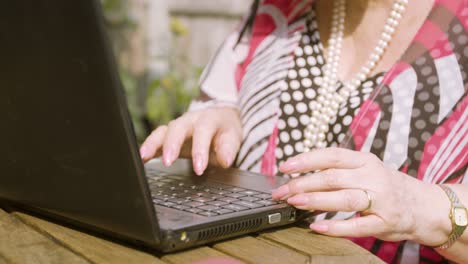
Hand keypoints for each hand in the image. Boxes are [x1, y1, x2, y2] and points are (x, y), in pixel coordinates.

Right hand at [139, 107, 242, 174]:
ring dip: (153, 143)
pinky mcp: (168, 135)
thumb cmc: (225, 129)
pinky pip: (155, 139)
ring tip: (144, 156)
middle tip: (168, 161)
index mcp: (208, 119)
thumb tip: (226, 160)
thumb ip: (229, 148)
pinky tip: (141, 159)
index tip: (199, 168)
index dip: (200, 150)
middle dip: (171, 144)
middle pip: (178, 128)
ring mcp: (177, 127)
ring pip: (162, 131)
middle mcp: (190, 120)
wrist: (220, 118)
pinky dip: (147, 147)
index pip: (203, 131)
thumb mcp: (233, 137)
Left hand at [271, 148, 451, 245]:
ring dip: (316, 200)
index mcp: (365, 160)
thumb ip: (339, 170)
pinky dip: (335, 227)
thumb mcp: (366, 169)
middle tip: (282, 191)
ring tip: (295, 202)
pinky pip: (356, 225)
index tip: (285, 166)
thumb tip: (301, 174)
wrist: (424, 206)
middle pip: (332, 177)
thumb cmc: (386, 186)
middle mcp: (373, 176)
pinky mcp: (384, 222)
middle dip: (303, 183)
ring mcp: (380, 200)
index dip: (306, 160)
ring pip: (344, 198)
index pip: (331, 155)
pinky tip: (316, 226)